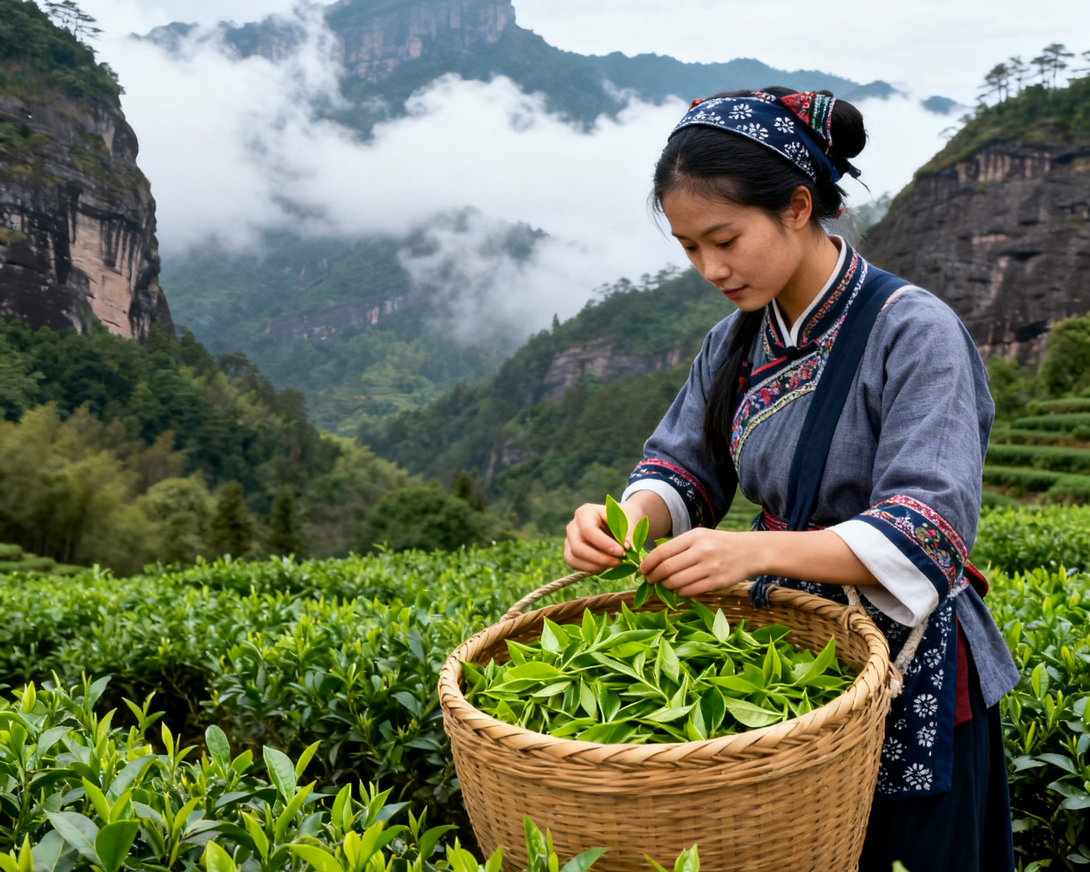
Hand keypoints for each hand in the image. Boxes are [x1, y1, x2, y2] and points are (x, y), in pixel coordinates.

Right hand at [564, 502, 644, 572]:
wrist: (618, 521)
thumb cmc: (623, 519)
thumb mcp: (630, 520)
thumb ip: (629, 532)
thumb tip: (627, 547)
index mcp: (585, 512)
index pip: (588, 530)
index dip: (604, 544)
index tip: (622, 551)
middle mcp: (573, 525)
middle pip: (578, 547)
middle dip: (599, 558)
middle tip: (619, 561)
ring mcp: (569, 539)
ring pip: (574, 558)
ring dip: (596, 565)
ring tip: (615, 563)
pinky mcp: (570, 552)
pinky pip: (575, 564)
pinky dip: (591, 568)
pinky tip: (607, 565)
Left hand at [639, 528, 757, 596]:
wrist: (749, 552)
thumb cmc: (718, 544)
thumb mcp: (699, 536)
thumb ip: (678, 546)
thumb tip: (652, 562)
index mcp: (694, 537)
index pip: (663, 551)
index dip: (648, 563)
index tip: (642, 569)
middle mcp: (702, 551)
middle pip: (667, 569)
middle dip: (654, 577)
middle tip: (650, 580)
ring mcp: (710, 567)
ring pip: (677, 582)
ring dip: (666, 586)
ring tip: (664, 584)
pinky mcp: (717, 582)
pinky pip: (690, 591)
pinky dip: (680, 591)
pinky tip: (680, 588)